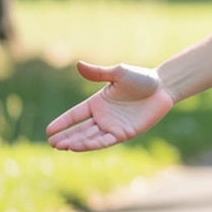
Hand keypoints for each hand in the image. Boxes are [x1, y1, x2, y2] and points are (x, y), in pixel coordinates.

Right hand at [46, 61, 174, 151]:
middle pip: (80, 129)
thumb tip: (78, 64)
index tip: (48, 131)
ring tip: (62, 146)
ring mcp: (112, 126)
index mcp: (98, 103)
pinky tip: (80, 146)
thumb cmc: (141, 78)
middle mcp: (102, 117)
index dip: (63, 122)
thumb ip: (98, 73)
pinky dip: (92, 144)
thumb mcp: (118, 73)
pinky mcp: (124, 134)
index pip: (75, 115)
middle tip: (52, 143)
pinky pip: (105, 141)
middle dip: (66, 136)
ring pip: (90, 137)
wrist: (163, 87)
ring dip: (76, 142)